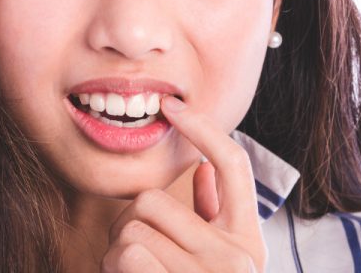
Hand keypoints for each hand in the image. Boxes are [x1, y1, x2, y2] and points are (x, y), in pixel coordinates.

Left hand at [101, 96, 266, 271]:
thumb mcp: (218, 260)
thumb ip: (213, 215)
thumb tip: (205, 168)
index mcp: (249, 242)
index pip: (233, 164)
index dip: (202, 127)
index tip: (171, 105)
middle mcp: (238, 257)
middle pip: (153, 199)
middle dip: (127, 222)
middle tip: (124, 249)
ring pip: (134, 228)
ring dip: (117, 251)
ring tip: (126, 270)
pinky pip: (127, 254)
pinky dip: (112, 267)